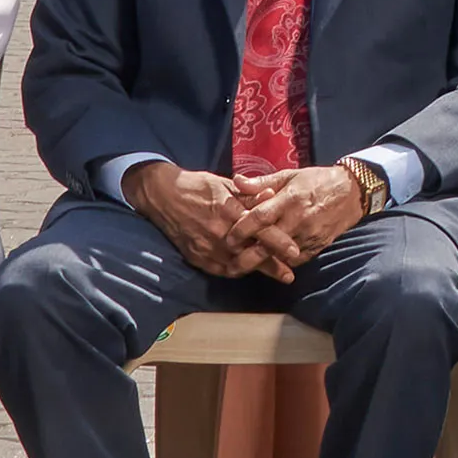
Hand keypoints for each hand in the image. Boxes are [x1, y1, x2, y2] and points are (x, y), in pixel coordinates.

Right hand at [128, 160, 279, 279]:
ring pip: (236, 265)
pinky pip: (220, 269)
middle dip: (271, 265)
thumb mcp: (225, 184)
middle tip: (289, 273)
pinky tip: (248, 270)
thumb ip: (249, 194)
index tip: (295, 251)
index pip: (258, 230)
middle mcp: (218, 232)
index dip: (278, 242)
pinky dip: (236, 271)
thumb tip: (273, 196)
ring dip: (256, 270)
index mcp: (227, 210)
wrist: (162, 195)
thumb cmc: (198, 186)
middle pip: (250, 254)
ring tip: (275, 273)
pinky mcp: (196, 257)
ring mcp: (205, 247)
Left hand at [239, 161, 384, 264]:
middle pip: (268, 243)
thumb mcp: (289, 176)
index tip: (228, 237)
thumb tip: (236, 182)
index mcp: (289, 199)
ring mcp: (308, 235)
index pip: (260, 218)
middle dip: (247, 255)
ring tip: (243, 267)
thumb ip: (261, 182)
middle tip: (230, 263)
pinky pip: (295, 260)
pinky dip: (281, 264)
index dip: (242, 229)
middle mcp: (298, 219)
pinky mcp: (317, 246)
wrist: (351, 192)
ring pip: (280, 255)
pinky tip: (268, 265)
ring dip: (262, 262)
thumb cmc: (316, 181)